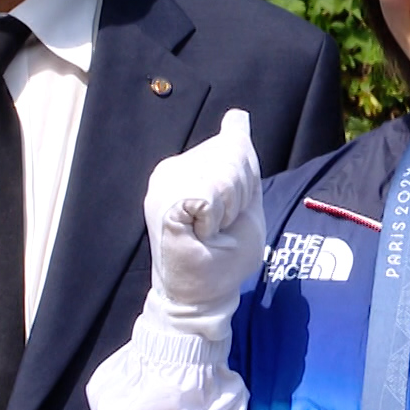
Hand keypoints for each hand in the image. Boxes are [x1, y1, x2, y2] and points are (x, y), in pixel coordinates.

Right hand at [141, 109, 264, 340]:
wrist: (203, 294)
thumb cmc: (223, 255)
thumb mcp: (244, 200)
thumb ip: (241, 160)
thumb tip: (237, 115)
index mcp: (189, 166)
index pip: (234, 144)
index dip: (245, 179)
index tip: (227, 212)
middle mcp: (172, 169)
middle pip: (233, 153)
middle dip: (241, 194)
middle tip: (220, 226)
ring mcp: (165, 183)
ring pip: (224, 173)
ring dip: (230, 208)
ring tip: (212, 231)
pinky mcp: (164, 201)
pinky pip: (211, 194)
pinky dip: (218, 217)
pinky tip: (204, 233)